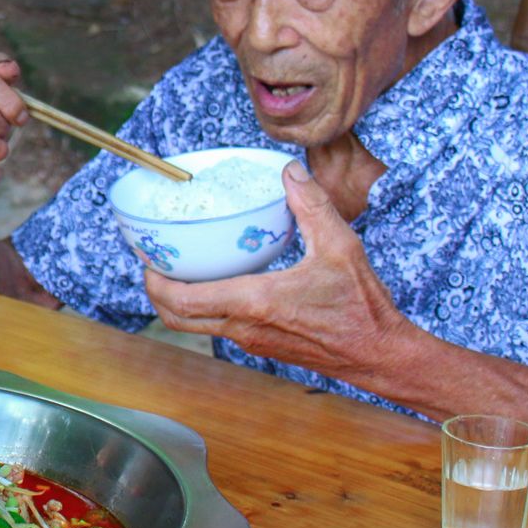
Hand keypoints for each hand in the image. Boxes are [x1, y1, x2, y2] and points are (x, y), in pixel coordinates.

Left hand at [144, 160, 412, 376]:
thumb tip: (290, 172)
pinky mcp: (262, 346)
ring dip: (180, 302)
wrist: (380, 355)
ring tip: (182, 269)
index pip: (182, 300)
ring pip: (196, 326)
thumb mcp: (340, 247)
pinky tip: (221, 282)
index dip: (154, 281)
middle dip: (157, 293)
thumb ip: (311, 206)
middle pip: (177, 319)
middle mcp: (243, 327)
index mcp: (253, 303)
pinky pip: (219, 328)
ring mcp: (251, 341)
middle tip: (155, 264)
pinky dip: (206, 308)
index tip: (147, 259)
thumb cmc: (362, 307)